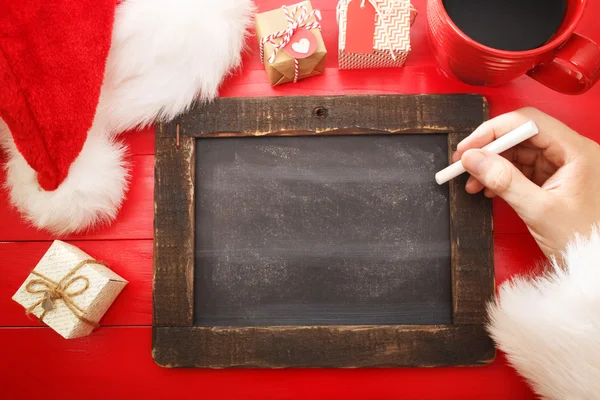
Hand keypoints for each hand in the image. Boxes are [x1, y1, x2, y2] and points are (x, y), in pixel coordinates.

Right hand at [452, 107, 599, 258]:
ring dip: (491, 165)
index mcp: (576, 151)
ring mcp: (561, 167)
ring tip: (471, 181)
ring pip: (517, 154)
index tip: (468, 147)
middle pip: (521, 136)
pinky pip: (520, 170)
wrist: (596, 267)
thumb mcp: (539, 210)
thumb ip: (505, 181)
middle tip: (463, 162)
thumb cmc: (583, 239)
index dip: (494, 131)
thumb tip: (474, 159)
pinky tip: (486, 188)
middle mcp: (570, 153)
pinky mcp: (552, 181)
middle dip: (489, 149)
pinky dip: (500, 178)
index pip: (528, 123)